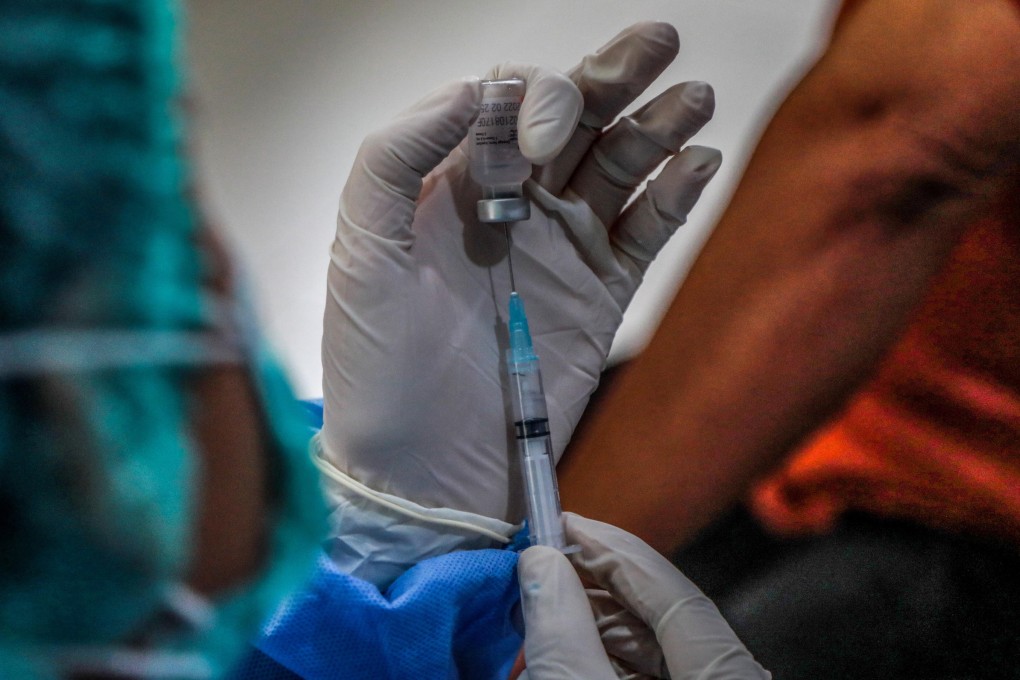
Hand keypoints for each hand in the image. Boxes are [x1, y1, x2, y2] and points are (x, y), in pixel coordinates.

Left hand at [321, 22, 720, 520]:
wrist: (423, 475)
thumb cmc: (376, 373)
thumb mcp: (361, 258)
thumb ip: (394, 160)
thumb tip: (467, 89)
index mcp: (450, 189)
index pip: (506, 108)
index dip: (533, 98)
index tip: (541, 131)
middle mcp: (511, 208)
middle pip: (575, 123)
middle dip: (614, 79)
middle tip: (660, 43)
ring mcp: (560, 250)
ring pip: (619, 168)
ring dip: (658, 129)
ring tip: (694, 99)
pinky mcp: (599, 296)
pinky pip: (646, 232)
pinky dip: (675, 196)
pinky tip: (697, 164)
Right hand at [517, 513, 769, 678]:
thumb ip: (563, 632)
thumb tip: (542, 561)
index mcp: (728, 676)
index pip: (673, 590)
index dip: (615, 549)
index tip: (565, 523)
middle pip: (661, 619)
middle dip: (596, 588)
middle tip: (543, 563)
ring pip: (651, 651)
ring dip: (593, 627)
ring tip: (543, 607)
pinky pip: (644, 679)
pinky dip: (602, 662)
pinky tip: (564, 651)